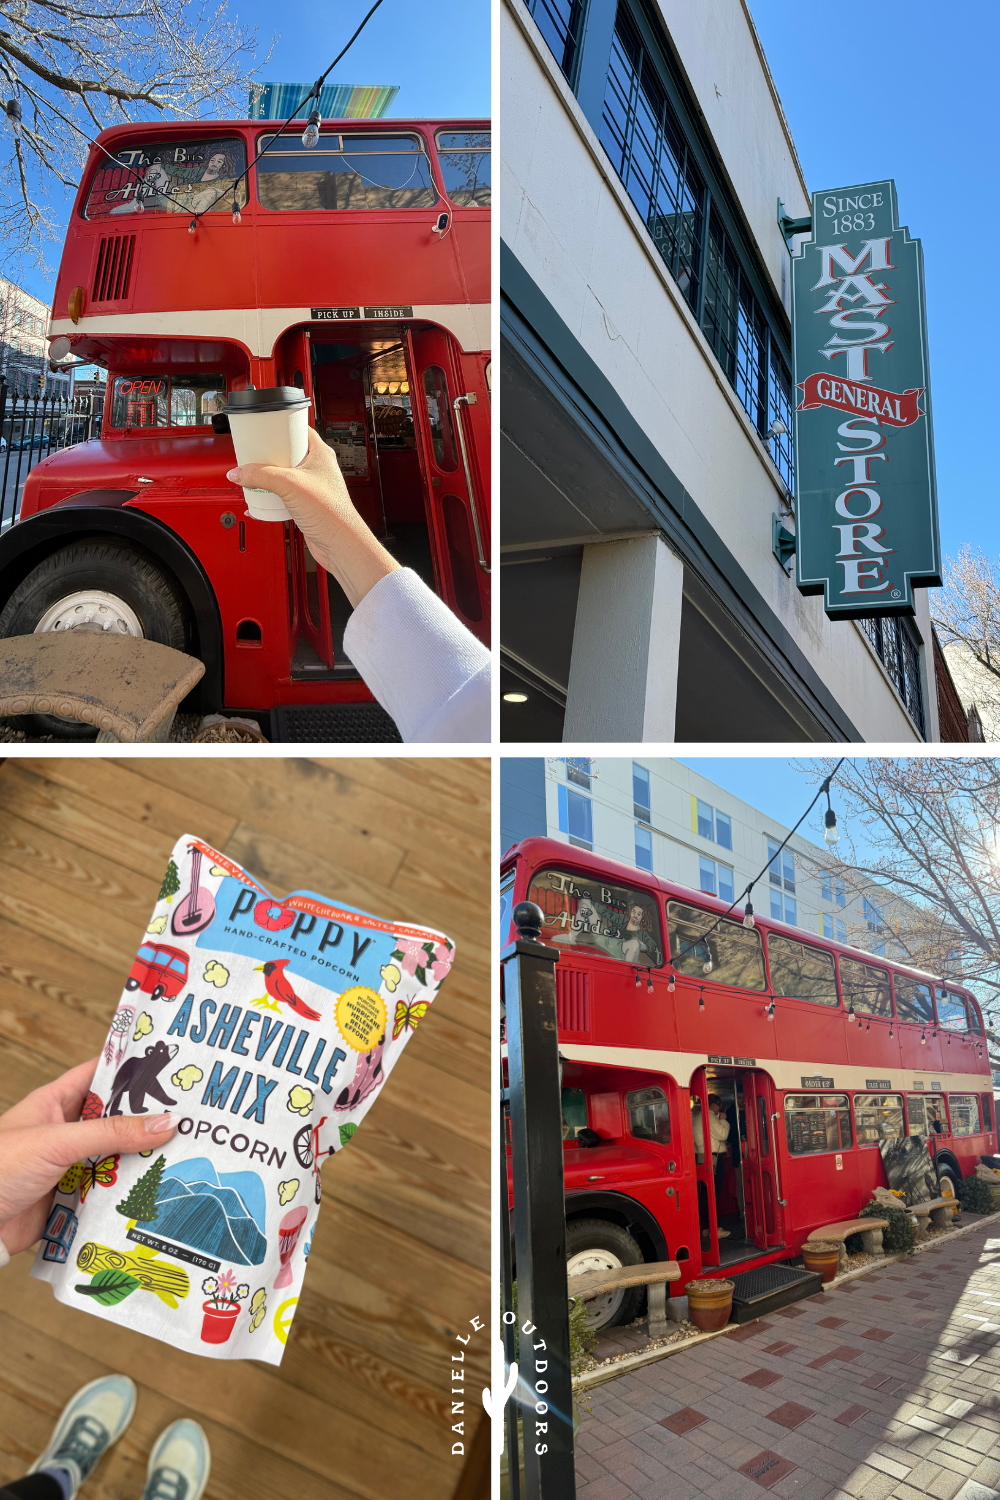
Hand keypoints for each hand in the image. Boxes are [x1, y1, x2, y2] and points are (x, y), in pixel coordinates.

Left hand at [0, 1057, 176, 1255]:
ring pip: (115, 1155)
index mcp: (54, 1103)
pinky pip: (108, 1191)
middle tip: (188, 1114)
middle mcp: (64, 1132)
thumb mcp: (58, 1142)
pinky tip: (156, 1188)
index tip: (167, 1064)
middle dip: (146, 1119)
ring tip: (183, 1151)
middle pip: (115, 1118)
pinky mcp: (72, 1198)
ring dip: (141, 1158)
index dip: (130, 1067)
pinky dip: (128, 1192)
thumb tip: (165, 1122)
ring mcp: (69, 1165)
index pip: (99, 1073)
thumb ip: (111, 1133)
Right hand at [227, 426, 400, 607]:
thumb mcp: (289, 485)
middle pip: (287, 451)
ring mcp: (311, 486)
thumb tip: (239, 472)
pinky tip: (259, 498)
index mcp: (320, 453)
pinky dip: (271, 494)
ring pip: (284, 473)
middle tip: (253, 452)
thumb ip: (261, 476)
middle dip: (268, 452)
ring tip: (253, 474)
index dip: (280, 425)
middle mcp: (317, 468)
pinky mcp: (305, 503)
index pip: (298, 429)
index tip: (263, 426)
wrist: (339, 544)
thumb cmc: (331, 512)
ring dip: (267, 475)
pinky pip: (283, 493)